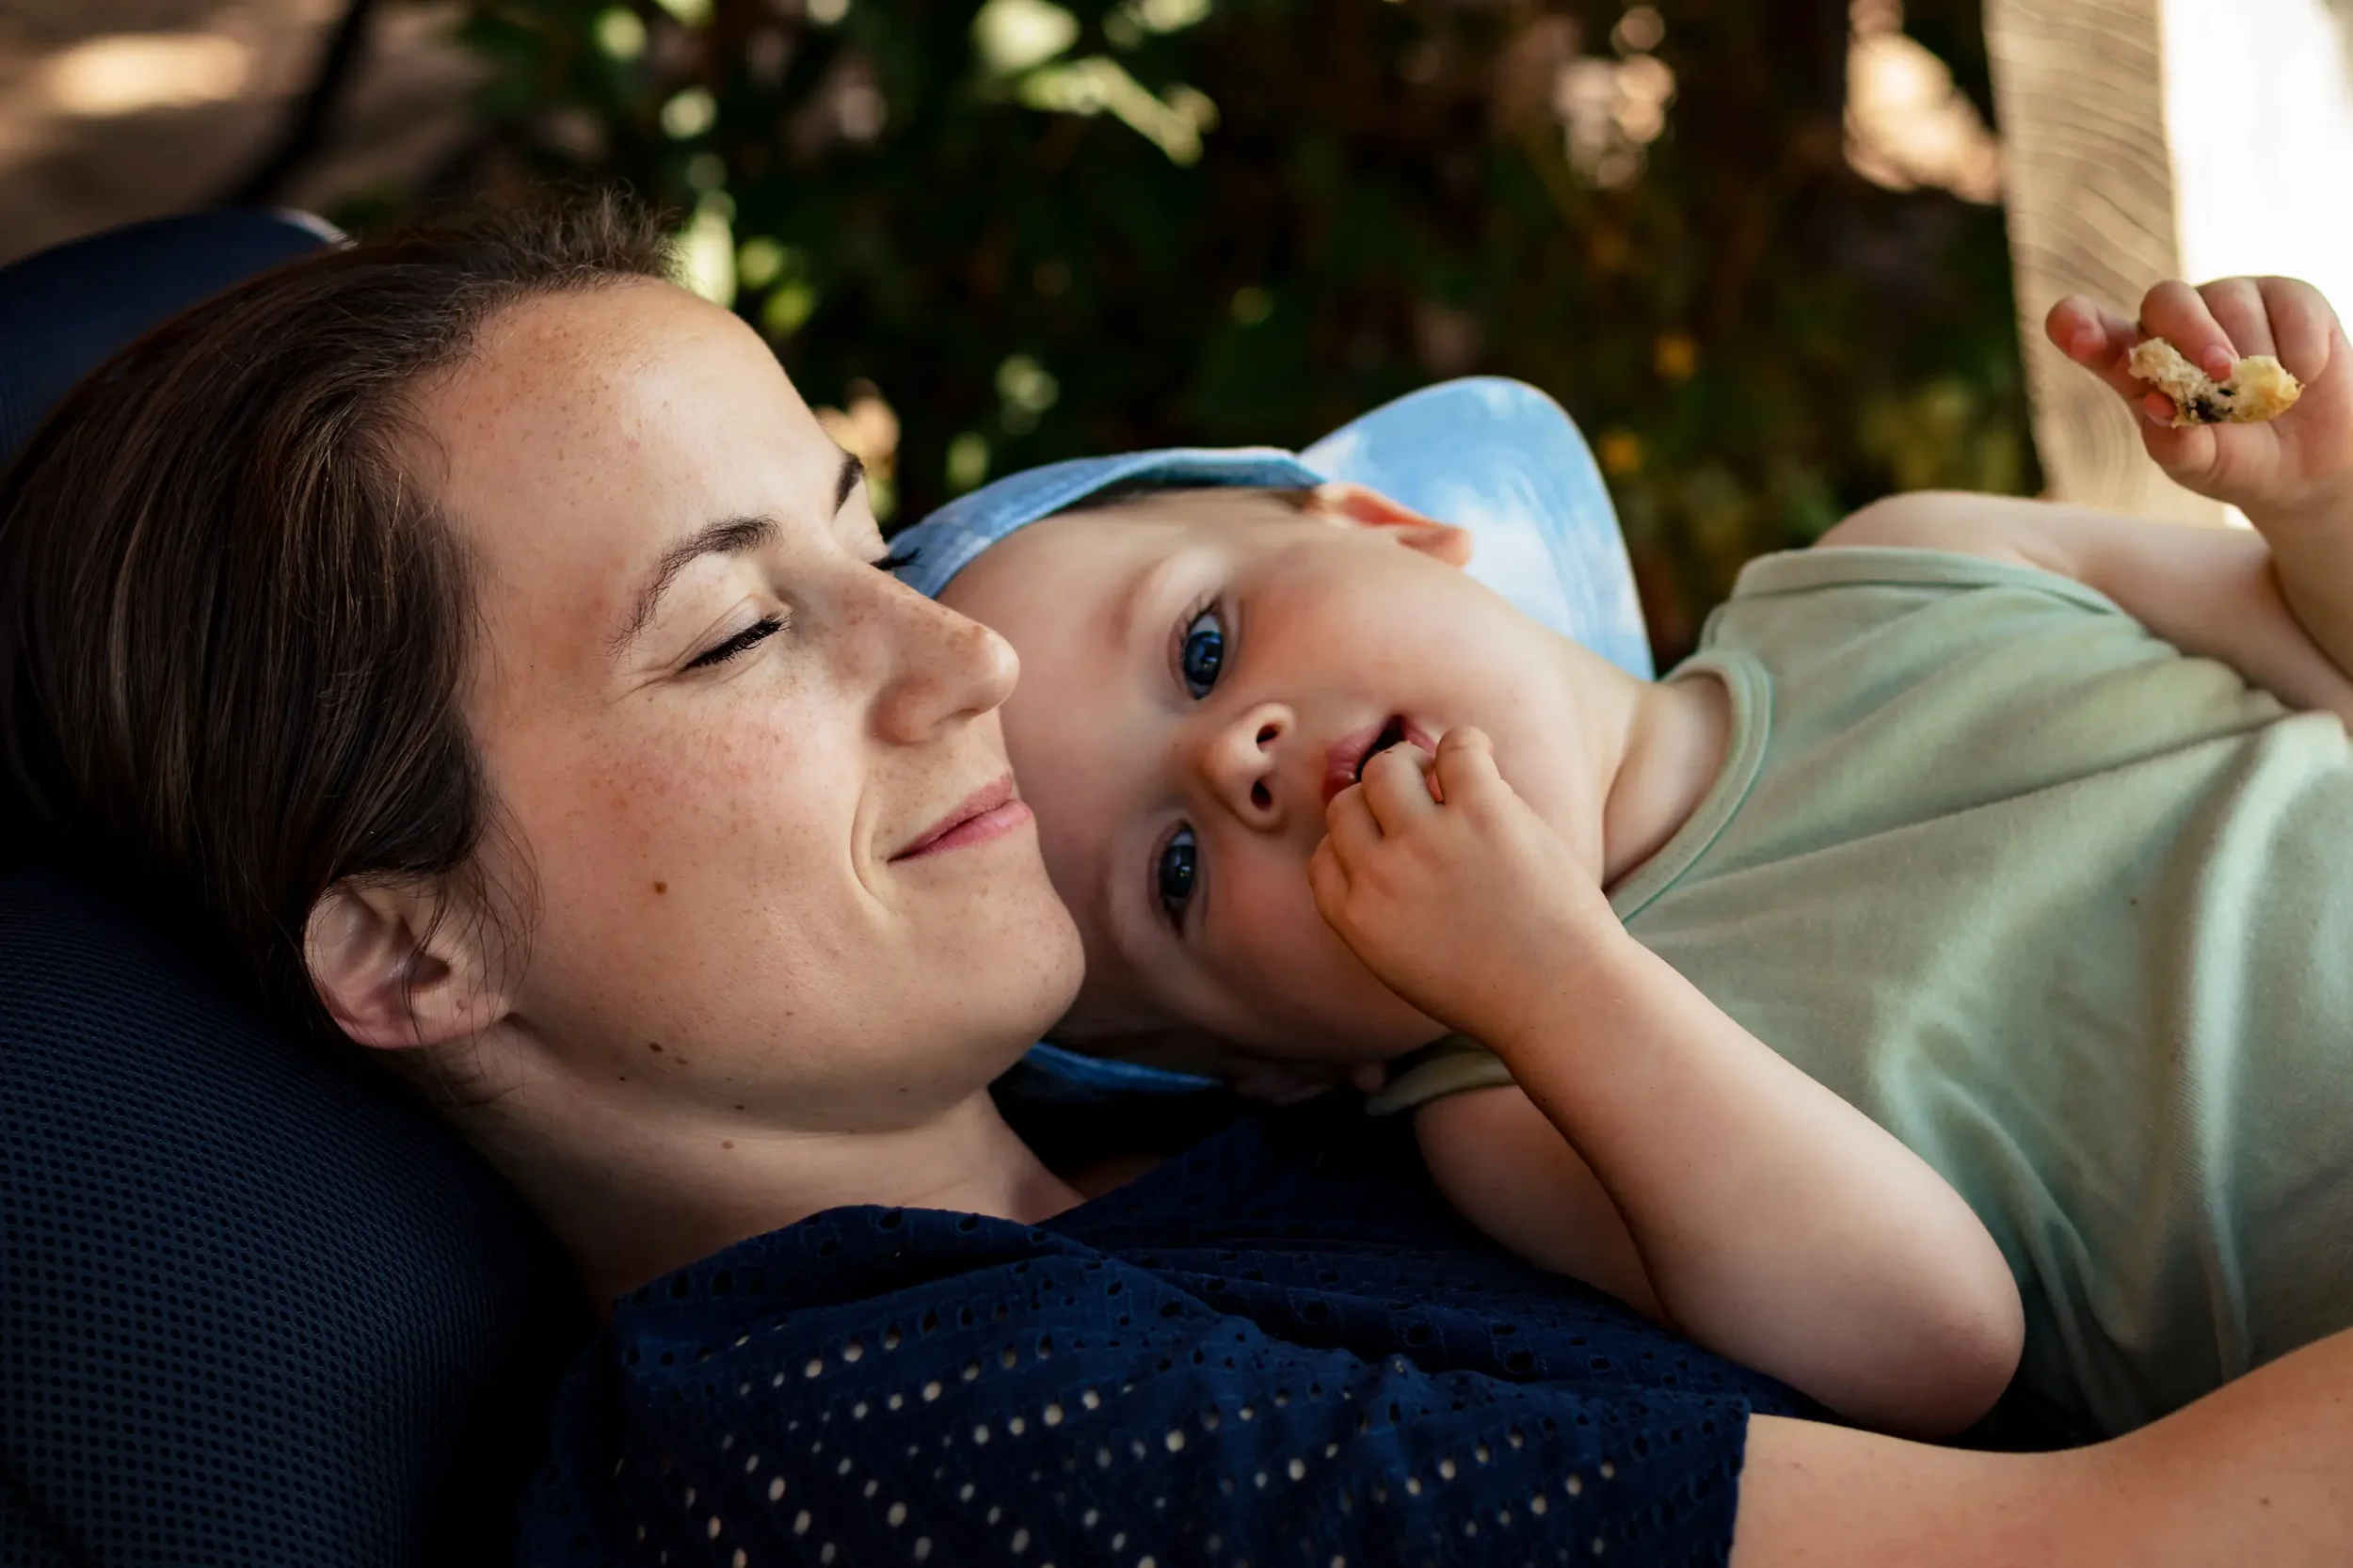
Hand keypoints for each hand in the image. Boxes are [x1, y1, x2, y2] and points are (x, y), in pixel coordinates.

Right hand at [1307, 728, 1613, 1048]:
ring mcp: (1428, 839)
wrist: (1561, 996)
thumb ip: (1378, 912)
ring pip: (1389, 766)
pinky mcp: (1482, 811)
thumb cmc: (1494, 988)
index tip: (1387, 843)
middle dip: (1378, 803)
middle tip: (1419, 808)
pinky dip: (1466, 746)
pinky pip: (1455, 747)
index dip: (1354, 842)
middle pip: (1347, 804)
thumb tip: (1377, 849)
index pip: (1325, 854)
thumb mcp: (1404, 965)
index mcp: (1356, 917)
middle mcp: (1381, 874)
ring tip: (1447, 783)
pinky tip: (1482, 762)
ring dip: (1414, 767)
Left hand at [2047, 277, 2352, 522]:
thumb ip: (2175, 443)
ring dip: (2255, 355)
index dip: (2078, 324)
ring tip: (2270, 400)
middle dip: (2192, 334)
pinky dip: (2299, 348)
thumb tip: (2158, 410)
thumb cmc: (2236, 460)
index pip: (2091, 330)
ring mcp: (2229, 302)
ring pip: (2231, 302)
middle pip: (2165, 300)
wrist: (2310, 463)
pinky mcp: (2285, 296)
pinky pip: (2288, 305)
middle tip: (2221, 374)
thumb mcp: (2201, 465)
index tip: (2079, 339)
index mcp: (2135, 362)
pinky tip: (2302, 377)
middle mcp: (2175, 323)